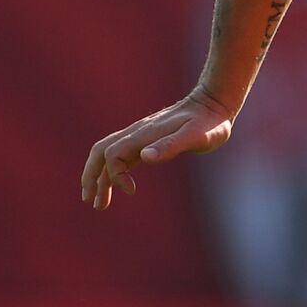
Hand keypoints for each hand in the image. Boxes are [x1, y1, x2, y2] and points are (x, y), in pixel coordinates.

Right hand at [80, 87, 235, 210]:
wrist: (214, 104)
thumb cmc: (209, 123)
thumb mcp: (196, 136)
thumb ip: (171, 145)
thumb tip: (144, 157)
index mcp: (145, 133)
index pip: (114, 155)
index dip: (115, 175)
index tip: (131, 191)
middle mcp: (138, 132)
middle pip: (100, 152)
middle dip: (91, 177)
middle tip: (92, 202)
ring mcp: (141, 135)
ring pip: (107, 153)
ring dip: (98, 176)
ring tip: (99, 202)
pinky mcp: (148, 139)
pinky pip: (121, 154)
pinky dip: (113, 170)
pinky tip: (118, 183)